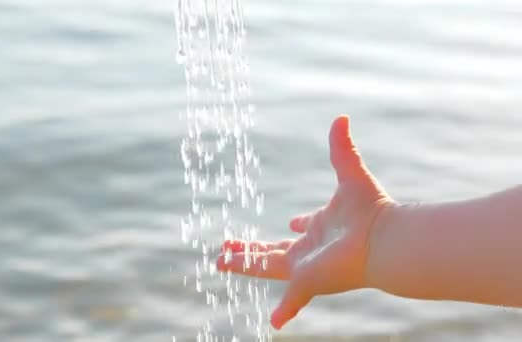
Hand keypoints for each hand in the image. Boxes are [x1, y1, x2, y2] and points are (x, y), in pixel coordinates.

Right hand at [216, 115, 394, 329]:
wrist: (386, 237)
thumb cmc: (372, 209)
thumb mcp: (350, 172)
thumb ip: (342, 148)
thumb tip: (341, 117)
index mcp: (321, 227)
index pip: (305, 229)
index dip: (299, 225)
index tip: (293, 222)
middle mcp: (311, 249)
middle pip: (272, 251)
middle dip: (249, 250)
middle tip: (227, 249)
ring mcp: (307, 266)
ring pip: (267, 269)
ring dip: (244, 266)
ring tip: (219, 263)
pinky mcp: (306, 280)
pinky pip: (291, 299)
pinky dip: (285, 310)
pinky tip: (275, 322)